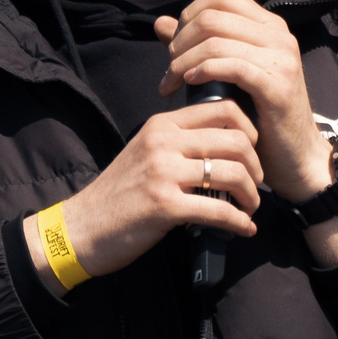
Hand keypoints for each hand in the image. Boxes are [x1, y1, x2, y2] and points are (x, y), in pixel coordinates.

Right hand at [25, 99, 264, 293]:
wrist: (80, 228)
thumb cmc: (116, 195)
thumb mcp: (144, 153)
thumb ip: (177, 143)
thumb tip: (224, 147)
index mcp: (161, 125)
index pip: (223, 109)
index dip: (250, 130)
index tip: (252, 153)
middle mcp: (163, 143)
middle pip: (236, 140)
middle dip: (256, 166)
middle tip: (256, 185)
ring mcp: (163, 174)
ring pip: (233, 173)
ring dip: (251, 196)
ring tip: (249, 208)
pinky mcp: (165, 206)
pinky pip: (219, 211)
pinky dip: (239, 222)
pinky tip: (243, 229)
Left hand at [158, 0, 337, 265]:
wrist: (296, 157)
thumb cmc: (259, 117)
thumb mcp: (226, 75)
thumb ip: (195, 46)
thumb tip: (159, 22)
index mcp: (268, 25)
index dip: (188, 15)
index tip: (175, 45)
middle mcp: (279, 34)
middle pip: (212, 15)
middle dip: (180, 41)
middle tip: (170, 69)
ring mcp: (281, 57)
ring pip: (216, 39)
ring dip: (184, 60)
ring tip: (173, 82)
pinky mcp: (277, 84)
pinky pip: (231, 65)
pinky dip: (203, 70)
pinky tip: (190, 83)